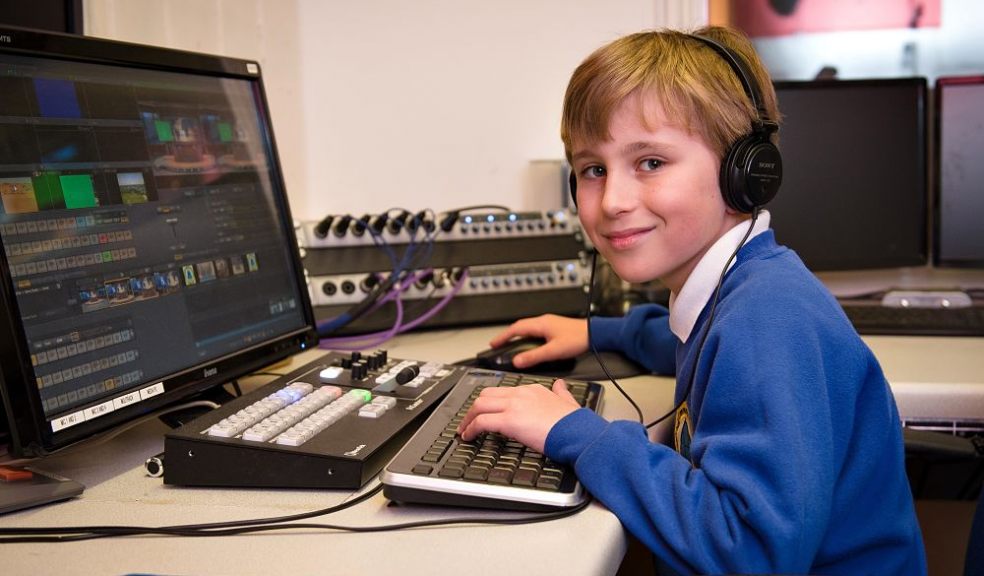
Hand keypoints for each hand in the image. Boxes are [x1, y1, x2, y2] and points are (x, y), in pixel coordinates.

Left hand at [456, 379, 580, 452]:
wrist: (578, 432)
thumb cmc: (575, 423)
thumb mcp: (568, 401)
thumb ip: (561, 392)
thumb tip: (560, 385)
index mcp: (533, 389)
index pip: (504, 391)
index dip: (491, 402)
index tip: (486, 411)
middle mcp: (521, 394)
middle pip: (487, 394)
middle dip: (474, 408)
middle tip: (469, 420)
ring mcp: (514, 405)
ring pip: (480, 405)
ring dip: (468, 418)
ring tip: (465, 430)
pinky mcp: (510, 420)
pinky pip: (482, 421)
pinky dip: (471, 429)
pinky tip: (469, 436)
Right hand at [489, 314, 588, 370]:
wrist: (595, 334)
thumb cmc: (578, 339)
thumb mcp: (553, 351)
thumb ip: (534, 357)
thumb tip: (517, 361)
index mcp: (540, 324)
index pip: (515, 329)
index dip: (503, 337)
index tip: (494, 344)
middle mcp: (543, 321)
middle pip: (520, 327)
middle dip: (508, 336)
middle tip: (499, 344)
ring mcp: (549, 323)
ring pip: (528, 328)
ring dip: (518, 336)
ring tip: (512, 345)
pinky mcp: (554, 328)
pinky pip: (535, 330)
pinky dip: (528, 337)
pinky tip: (530, 345)